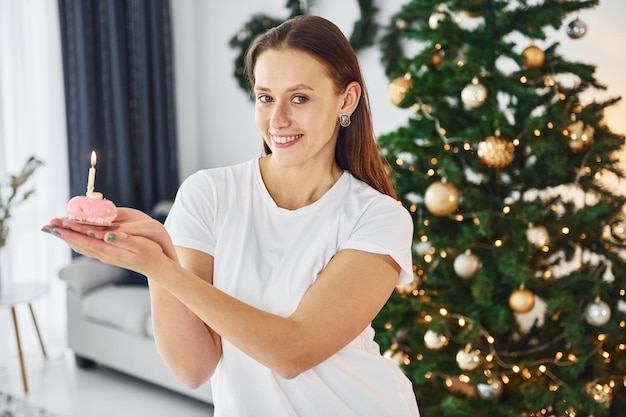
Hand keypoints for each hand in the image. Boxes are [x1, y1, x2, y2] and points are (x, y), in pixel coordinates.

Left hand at [43, 208, 177, 275]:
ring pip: (80, 246)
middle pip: (77, 243)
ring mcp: (105, 255)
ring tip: (55, 231)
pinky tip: (75, 238)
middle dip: (62, 234)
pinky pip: (88, 247)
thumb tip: (106, 235)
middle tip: (46, 226)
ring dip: (67, 238)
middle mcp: (103, 254)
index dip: (68, 232)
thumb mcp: (140, 245)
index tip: (54, 225)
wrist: (157, 267)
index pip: (83, 240)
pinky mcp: (109, 254)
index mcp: (108, 250)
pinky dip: (77, 241)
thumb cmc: (151, 253)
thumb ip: (122, 239)